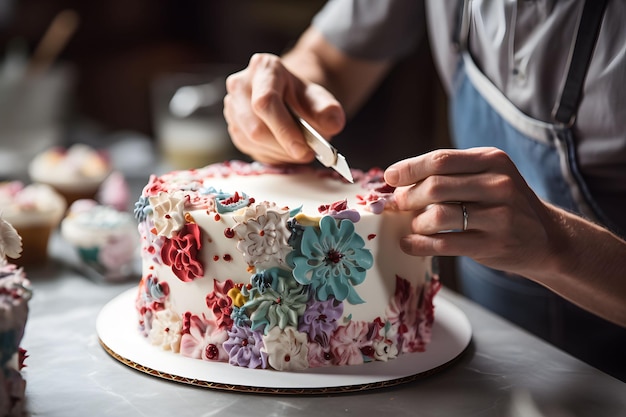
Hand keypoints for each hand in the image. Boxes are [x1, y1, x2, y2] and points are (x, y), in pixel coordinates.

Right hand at [223, 53, 344, 164]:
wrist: (291, 99)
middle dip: (284, 147)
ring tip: (299, 150)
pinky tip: (285, 149)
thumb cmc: (304, 98)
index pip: (266, 102)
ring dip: (280, 153)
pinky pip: (250, 149)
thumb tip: (332, 124)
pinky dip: (271, 155)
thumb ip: (330, 111)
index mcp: (264, 68)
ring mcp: (232, 107)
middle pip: (256, 128)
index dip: (284, 130)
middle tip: (307, 153)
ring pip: (252, 141)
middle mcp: (240, 85)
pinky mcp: (233, 126)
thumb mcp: (322, 100)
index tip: (303, 149)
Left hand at [383, 147, 560, 276]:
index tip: (390, 177)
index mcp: (493, 161)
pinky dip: (419, 244)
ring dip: (416, 222)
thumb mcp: (488, 177)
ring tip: (413, 225)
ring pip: (438, 216)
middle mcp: (499, 185)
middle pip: (436, 186)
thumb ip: (451, 174)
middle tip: (400, 204)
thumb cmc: (504, 204)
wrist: (547, 238)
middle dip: (408, 196)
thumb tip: (398, 180)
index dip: (409, 168)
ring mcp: (499, 216)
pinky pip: (444, 244)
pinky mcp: (493, 245)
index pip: (441, 160)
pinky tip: (409, 244)